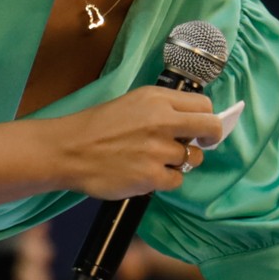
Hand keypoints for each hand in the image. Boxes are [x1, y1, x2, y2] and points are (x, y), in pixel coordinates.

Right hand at [53, 87, 221, 199]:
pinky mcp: (152, 176)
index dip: (206, 118)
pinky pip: (176, 180)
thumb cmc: (96, 127)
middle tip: (202, 143)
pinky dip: (165, 179)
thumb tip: (192, 122)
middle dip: (210, 138)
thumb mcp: (131, 103)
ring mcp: (158, 150)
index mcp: (156, 99)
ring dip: (179, 161)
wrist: (68, 150)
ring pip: (192, 159)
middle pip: (209, 129)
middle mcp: (162, 121)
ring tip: (155, 160)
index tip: (201, 126)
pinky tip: (146, 173)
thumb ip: (163, 109)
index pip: (203, 106)